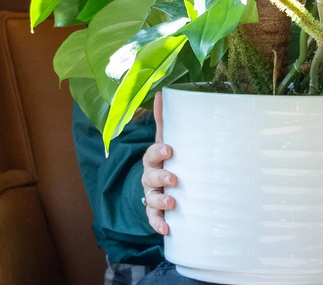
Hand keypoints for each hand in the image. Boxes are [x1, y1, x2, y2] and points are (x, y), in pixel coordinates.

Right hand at [141, 92, 175, 234]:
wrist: (156, 187)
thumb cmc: (164, 160)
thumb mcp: (164, 141)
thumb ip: (163, 120)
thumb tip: (162, 92)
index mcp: (153, 159)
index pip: (152, 154)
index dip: (159, 151)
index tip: (169, 150)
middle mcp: (149, 177)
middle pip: (150, 177)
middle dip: (161, 178)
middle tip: (174, 179)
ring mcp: (150, 195)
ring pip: (151, 198)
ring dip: (161, 202)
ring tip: (172, 204)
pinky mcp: (154, 213)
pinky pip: (153, 220)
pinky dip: (158, 225)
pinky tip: (167, 230)